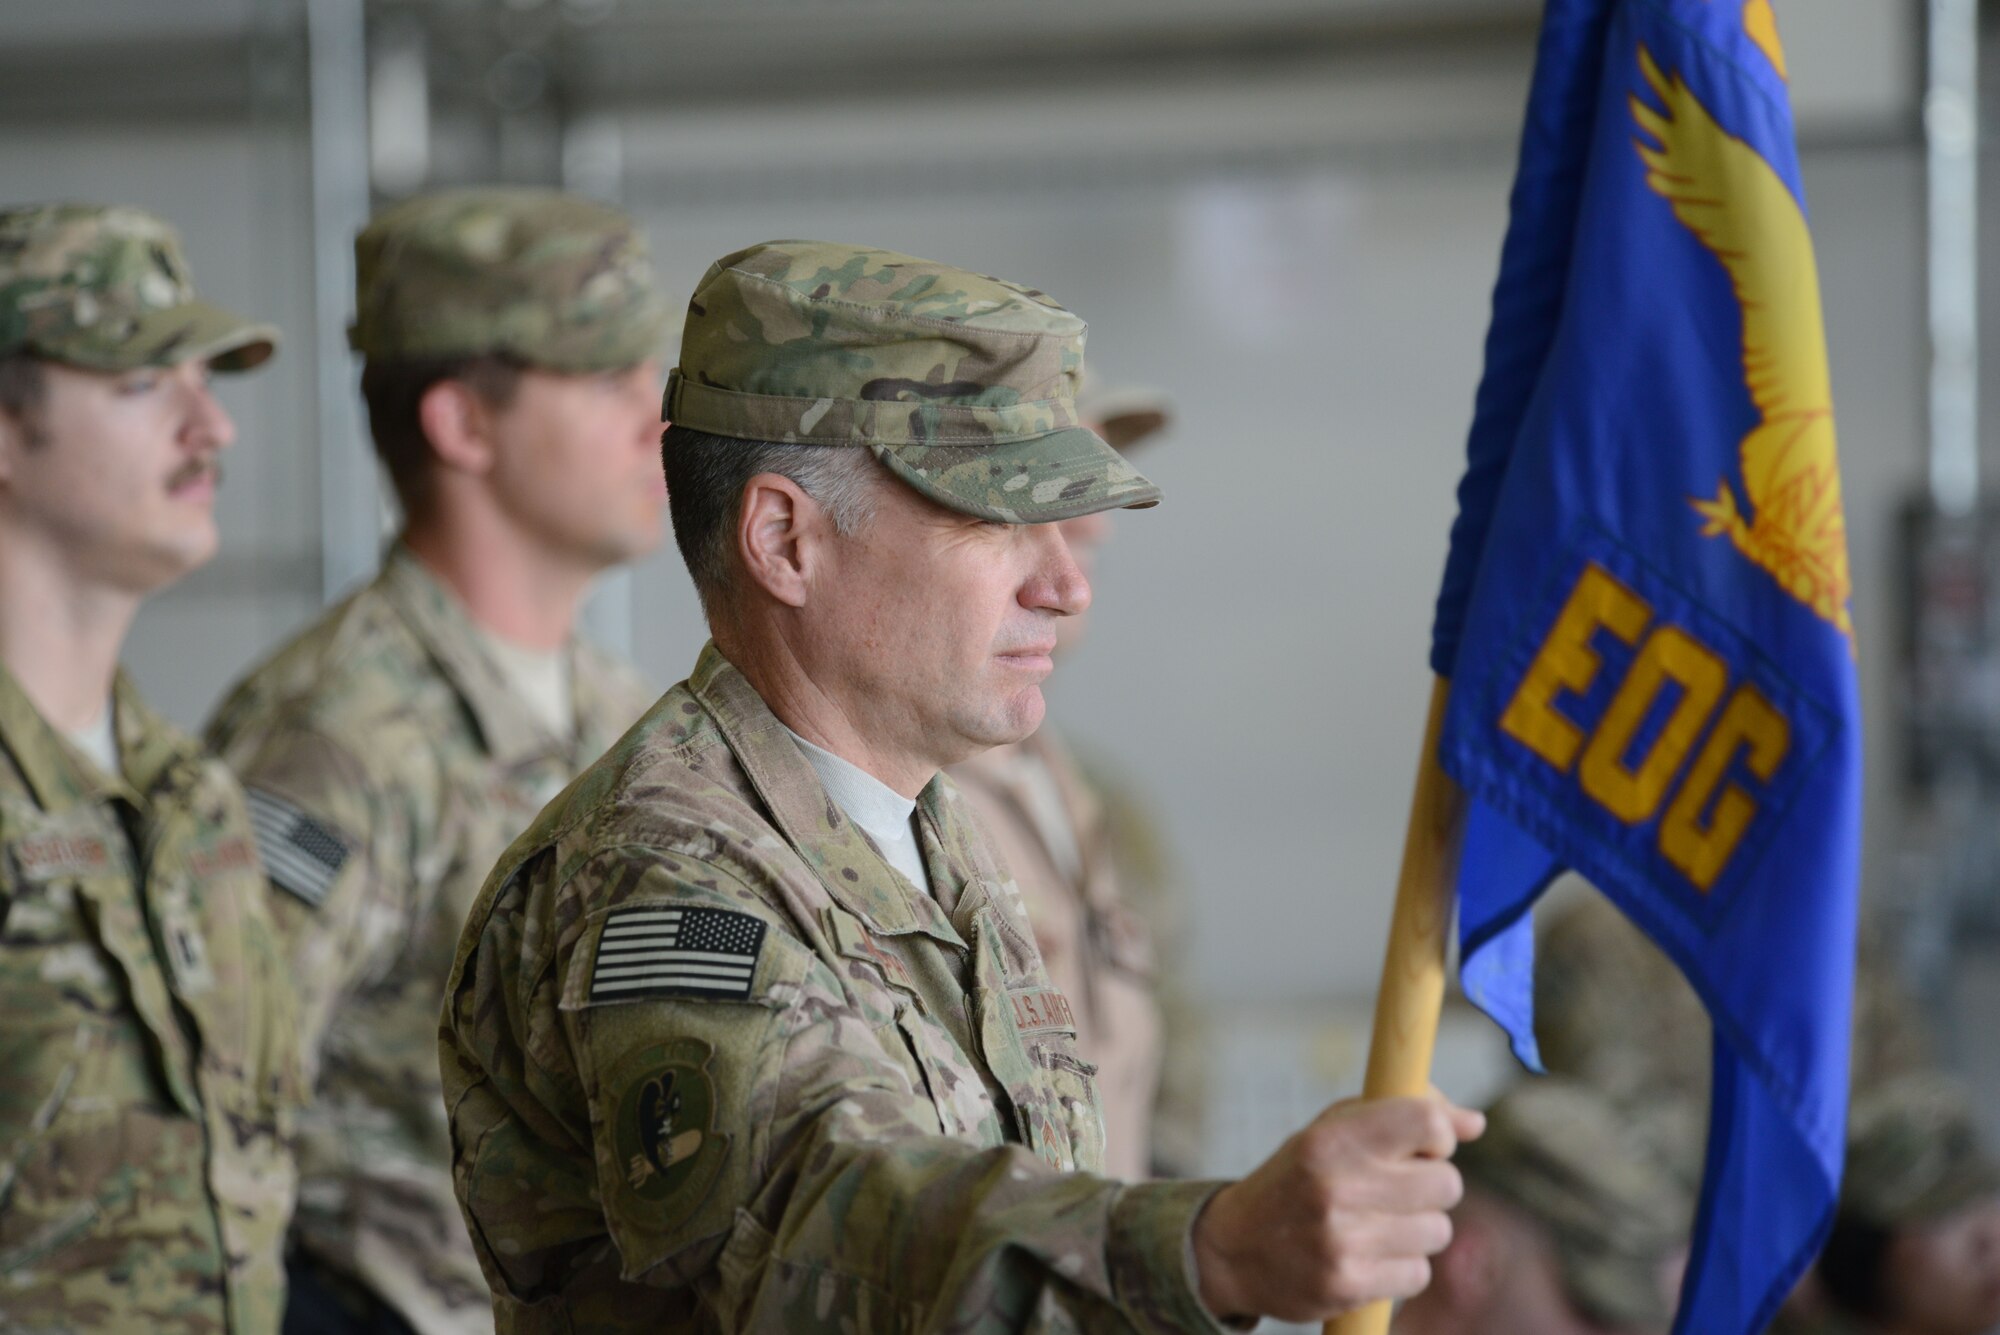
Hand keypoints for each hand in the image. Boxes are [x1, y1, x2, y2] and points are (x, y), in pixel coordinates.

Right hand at [1191, 1094, 1484, 1323]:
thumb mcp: (1329, 1131)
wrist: (1232, 1249)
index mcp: (1330, 1140)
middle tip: (1398, 1190)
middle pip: (1447, 1183)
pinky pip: (1418, 1273)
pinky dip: (1403, 1267)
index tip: (1423, 1146)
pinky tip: (1370, 1256)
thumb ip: (1397, 1115)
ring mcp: (1342, 1240)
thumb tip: (1475, 1122)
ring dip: (1418, 1230)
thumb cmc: (1295, 1180)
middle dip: (1431, 1186)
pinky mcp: (1348, 1285)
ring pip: (1438, 1231)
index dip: (1439, 1134)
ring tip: (1377, 1225)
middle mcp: (1335, 1187)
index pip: (1426, 1122)